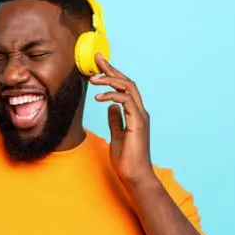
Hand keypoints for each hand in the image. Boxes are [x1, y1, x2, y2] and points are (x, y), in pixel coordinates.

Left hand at [90, 54, 154, 184]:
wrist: (135, 175)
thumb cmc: (127, 160)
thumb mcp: (116, 136)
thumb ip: (115, 121)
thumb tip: (110, 108)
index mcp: (135, 114)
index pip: (124, 88)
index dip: (112, 74)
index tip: (99, 64)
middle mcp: (140, 111)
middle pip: (127, 82)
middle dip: (111, 69)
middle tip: (96, 59)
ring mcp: (140, 116)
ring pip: (128, 87)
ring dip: (110, 80)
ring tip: (93, 80)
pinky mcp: (138, 122)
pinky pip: (126, 101)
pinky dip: (112, 95)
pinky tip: (99, 98)